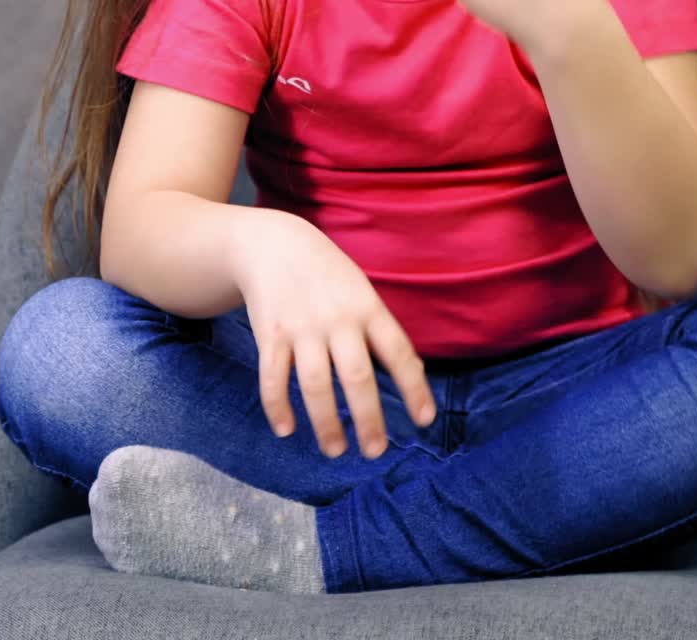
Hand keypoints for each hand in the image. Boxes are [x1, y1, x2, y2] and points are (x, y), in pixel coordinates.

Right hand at [232, 213, 436, 458]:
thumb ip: (380, 330)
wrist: (274, 244)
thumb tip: (412, 374)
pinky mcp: (271, 334)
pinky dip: (278, 407)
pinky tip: (287, 429)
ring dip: (326, 423)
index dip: (414, 388)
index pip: (398, 352)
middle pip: (357, 377)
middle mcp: (337, 319)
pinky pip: (273, 378)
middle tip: (376, 451)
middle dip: (368, 419)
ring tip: (335, 450)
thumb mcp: (361, 291)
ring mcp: (302, 328)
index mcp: (367, 307)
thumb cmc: (328, 275)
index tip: (425, 421)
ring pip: (316, 385)